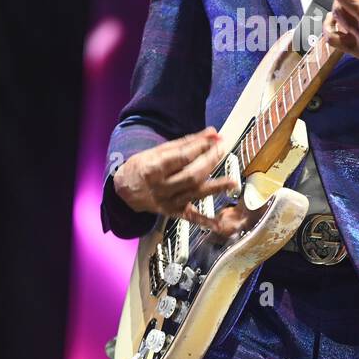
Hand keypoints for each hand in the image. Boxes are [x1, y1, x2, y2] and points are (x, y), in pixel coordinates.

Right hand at [113, 127, 250, 235]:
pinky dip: (207, 222)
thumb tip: (211, 134)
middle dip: (210, 162)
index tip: (214, 140)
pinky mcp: (173, 212)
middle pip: (191, 175)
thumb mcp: (158, 151)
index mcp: (153, 169)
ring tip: (232, 181)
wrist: (126, 190)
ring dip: (216, 187)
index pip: (182, 157)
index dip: (201, 148)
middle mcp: (160, 188)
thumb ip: (187, 142)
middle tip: (222, 150)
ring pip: (195, 193)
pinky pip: (191, 218)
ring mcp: (168, 202)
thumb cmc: (142, 167)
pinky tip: (221, 224)